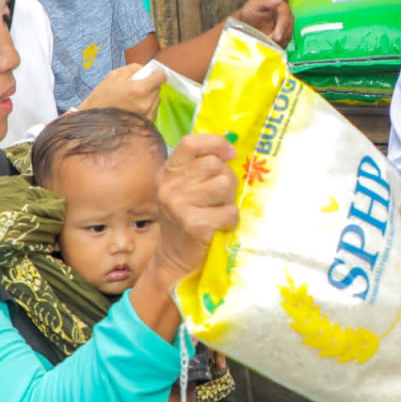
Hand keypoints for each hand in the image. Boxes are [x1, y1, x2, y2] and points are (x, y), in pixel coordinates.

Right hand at [78, 63, 164, 120]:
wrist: (95, 120)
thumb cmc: (102, 97)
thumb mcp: (114, 75)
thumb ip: (133, 68)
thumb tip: (145, 69)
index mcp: (140, 89)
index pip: (161, 77)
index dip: (156, 73)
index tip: (151, 74)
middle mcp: (147, 103)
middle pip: (158, 89)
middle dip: (150, 85)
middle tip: (136, 87)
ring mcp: (147, 114)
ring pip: (156, 100)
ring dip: (149, 97)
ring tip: (133, 99)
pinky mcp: (146, 123)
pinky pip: (153, 110)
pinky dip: (146, 107)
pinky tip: (133, 107)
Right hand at [150, 134, 238, 288]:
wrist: (175, 259)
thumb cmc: (188, 220)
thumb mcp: (186, 190)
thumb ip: (202, 170)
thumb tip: (232, 151)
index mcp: (168, 172)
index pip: (190, 142)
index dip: (215, 143)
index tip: (230, 154)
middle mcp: (169, 186)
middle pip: (215, 165)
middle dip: (227, 180)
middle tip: (220, 199)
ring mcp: (178, 205)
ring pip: (224, 185)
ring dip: (229, 200)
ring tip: (218, 212)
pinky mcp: (193, 224)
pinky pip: (229, 212)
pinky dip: (230, 220)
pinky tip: (219, 227)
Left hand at [234, 0, 293, 45]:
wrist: (245, 23)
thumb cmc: (250, 11)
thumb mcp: (255, 3)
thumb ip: (266, 1)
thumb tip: (278, 0)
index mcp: (281, 8)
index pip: (286, 15)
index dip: (283, 26)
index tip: (277, 36)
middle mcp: (286, 18)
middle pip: (289, 27)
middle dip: (281, 36)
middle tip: (271, 42)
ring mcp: (285, 28)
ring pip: (287, 36)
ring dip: (279, 42)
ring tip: (267, 43)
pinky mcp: (282, 38)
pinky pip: (284, 43)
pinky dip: (277, 46)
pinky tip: (269, 45)